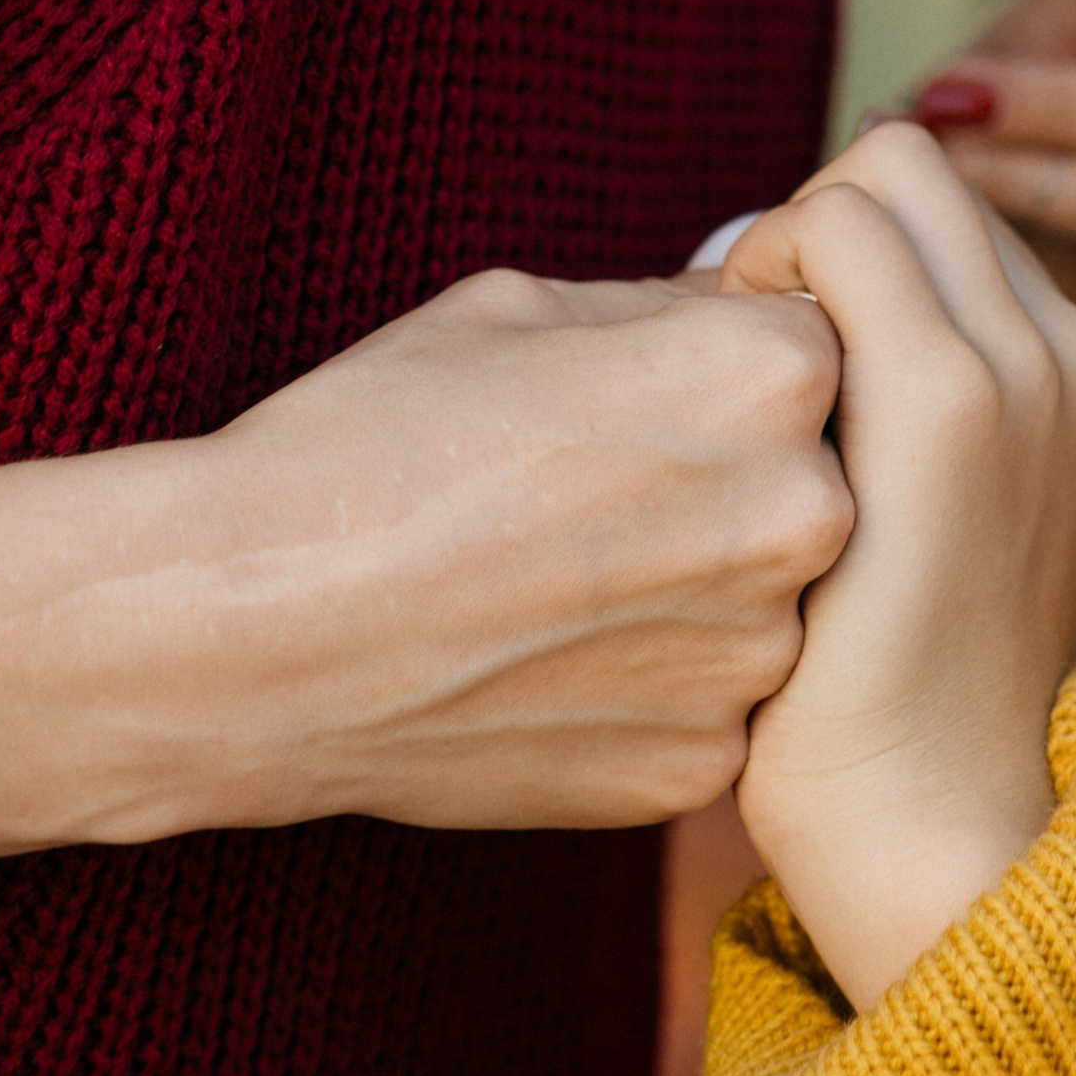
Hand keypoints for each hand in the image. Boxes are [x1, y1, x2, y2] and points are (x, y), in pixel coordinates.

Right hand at [0, 269, 852, 856]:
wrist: (254, 629)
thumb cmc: (372, 441)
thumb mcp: (525, 312)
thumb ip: (673, 317)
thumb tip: (748, 313)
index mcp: (768, 372)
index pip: (820, 343)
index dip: (730, 359)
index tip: (646, 389)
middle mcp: (801, 513)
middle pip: (818, 474)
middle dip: (734, 474)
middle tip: (602, 489)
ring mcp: (758, 655)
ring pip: (773, 598)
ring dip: (700, 584)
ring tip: (563, 576)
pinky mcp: (704, 763)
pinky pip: (717, 701)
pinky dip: (653, 682)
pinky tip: (550, 659)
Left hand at [721, 125, 1075, 1009]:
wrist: (926, 819)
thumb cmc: (875, 685)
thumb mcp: (930, 520)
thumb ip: (898, 406)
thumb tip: (796, 313)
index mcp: (1071, 371)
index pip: (933, 211)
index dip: (836, 257)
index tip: (781, 366)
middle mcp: (1067, 349)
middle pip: (910, 164)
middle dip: (811, 225)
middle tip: (751, 354)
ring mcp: (1019, 365)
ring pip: (878, 173)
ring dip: (786, 247)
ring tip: (749, 384)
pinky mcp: (945, 397)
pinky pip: (838, 226)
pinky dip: (763, 272)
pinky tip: (736, 397)